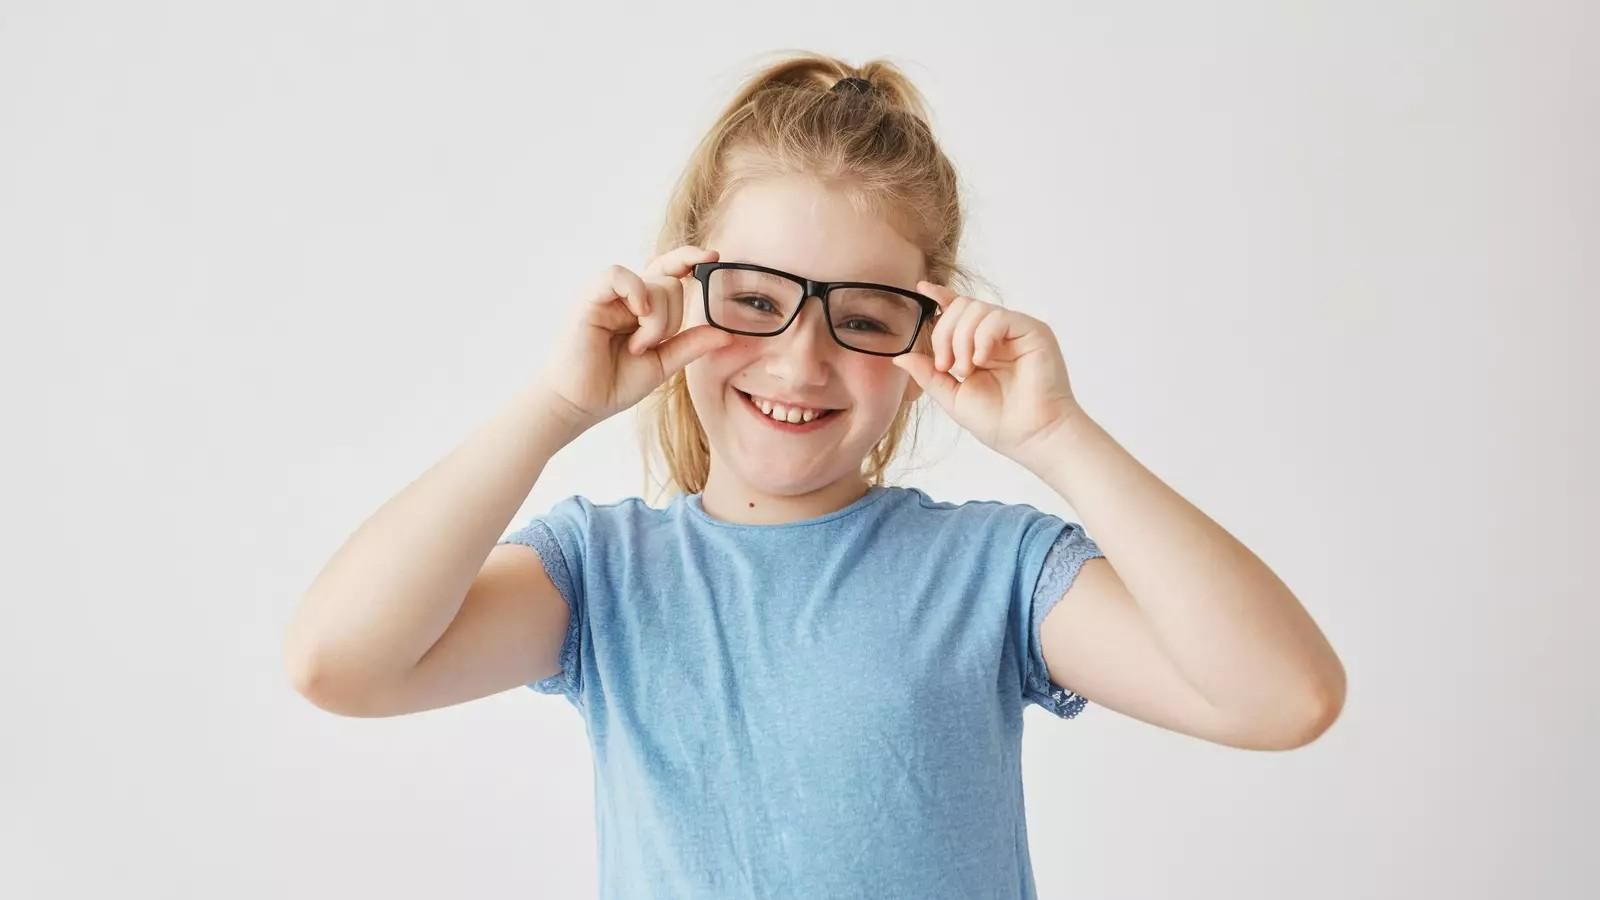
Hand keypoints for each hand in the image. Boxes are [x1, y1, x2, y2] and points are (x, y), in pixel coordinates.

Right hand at [537, 245, 732, 433]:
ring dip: (656, 321)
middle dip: (671, 320)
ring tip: (637, 346)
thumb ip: (691, 345)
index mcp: (645, 308)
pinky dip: (636, 291)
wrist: (581, 404)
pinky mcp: (591, 298)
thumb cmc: (614, 383)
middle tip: (647, 347)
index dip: (691, 259)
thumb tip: (726, 334)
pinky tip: (638, 314)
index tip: (713, 258)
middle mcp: (629, 297)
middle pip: (671, 284)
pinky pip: (618, 276)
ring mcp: (610, 295)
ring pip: (653, 283)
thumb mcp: (663, 364)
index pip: (671, 271)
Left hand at [891, 281, 1085, 467]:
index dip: (941, 297)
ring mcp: (1016, 331)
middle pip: (960, 307)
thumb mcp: (952, 396)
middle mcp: (998, 335)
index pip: (959, 311)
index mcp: (980, 346)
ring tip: (966, 370)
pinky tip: (981, 361)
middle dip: (944, 334)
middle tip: (947, 366)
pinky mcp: (1032, 331)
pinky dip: (982, 338)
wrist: (1031, 436)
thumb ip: (928, 374)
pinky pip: (997, 317)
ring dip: (961, 339)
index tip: (922, 289)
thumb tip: (900, 356)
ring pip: (975, 309)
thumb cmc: (999, 422)